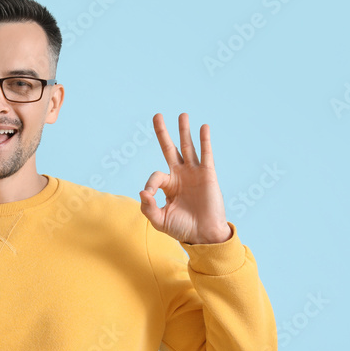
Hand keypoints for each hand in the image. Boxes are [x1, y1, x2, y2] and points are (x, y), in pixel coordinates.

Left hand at [139, 113, 230, 244]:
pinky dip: (204, 141)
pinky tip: (203, 127)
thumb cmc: (182, 229)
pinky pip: (206, 154)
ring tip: (182, 115)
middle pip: (170, 149)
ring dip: (184, 131)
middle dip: (163, 133)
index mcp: (168, 185)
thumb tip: (142, 191)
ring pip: (187, 147)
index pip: (155, 176)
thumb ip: (148, 208)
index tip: (149, 196)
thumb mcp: (159, 220)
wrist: (204, 236)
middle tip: (157, 115)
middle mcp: (180, 175)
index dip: (150, 185)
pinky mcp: (208, 175)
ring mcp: (194, 173)